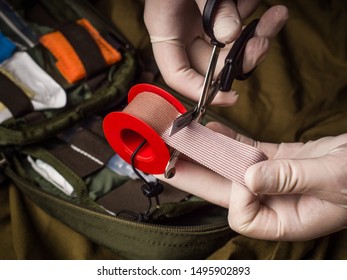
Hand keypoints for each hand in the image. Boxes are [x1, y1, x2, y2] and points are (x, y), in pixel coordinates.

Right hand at [144, 0, 287, 104]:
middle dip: (241, 58)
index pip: (177, 74)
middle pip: (212, 62)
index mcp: (167, 30)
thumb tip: (230, 34)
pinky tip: (267, 6)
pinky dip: (257, 16)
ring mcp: (206, 21)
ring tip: (275, 18)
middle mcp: (186, 31)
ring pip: (232, 45)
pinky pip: (242, 21)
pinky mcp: (225, 9)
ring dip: (257, 36)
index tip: (228, 97)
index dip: (199, 91)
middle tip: (261, 45)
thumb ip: (209, 10)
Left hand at [157, 122, 346, 240]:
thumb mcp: (331, 180)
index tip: (249, 174)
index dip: (238, 194)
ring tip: (182, 139)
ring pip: (229, 168)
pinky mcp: (274, 161)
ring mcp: (270, 181)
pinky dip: (228, 141)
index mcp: (284, 219)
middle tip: (163, 159)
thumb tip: (249, 179)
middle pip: (222, 190)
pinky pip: (244, 152)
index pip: (242, 215)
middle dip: (193, 173)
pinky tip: (211, 130)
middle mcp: (271, 203)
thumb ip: (290, 180)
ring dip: (205, 153)